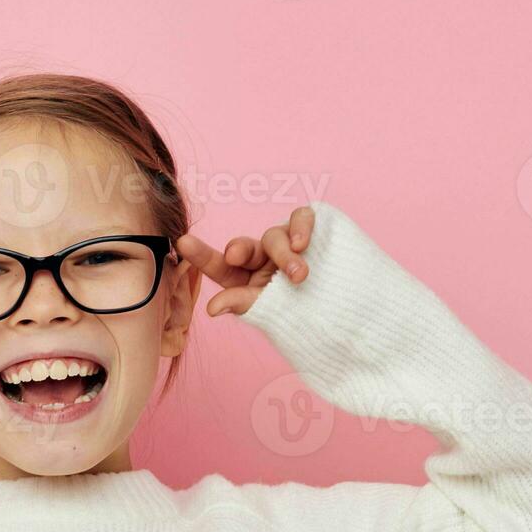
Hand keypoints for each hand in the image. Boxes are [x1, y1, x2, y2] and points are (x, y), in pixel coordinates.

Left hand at [176, 205, 315, 317]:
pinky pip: (301, 217)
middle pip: (243, 247)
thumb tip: (211, 308)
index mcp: (245, 277)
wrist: (349, 312)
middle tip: (233, 255)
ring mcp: (286, 241)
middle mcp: (262, 256)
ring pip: (274, 237)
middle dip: (238, 248)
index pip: (218, 265)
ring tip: (299, 277)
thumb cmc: (305, 314)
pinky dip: (301, 228)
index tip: (182, 242)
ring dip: (284, 256)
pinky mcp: (312, 228)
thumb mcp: (270, 311)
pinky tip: (303, 243)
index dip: (200, 254)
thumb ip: (242, 304)